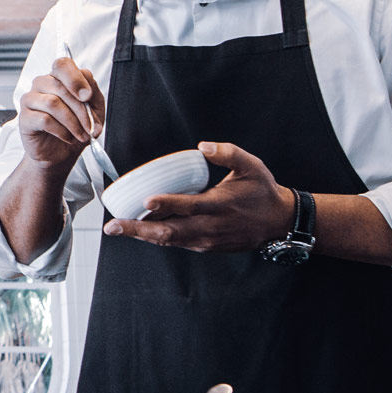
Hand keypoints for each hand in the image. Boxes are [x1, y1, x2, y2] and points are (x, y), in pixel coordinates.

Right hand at [16, 57, 104, 167]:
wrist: (61, 154)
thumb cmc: (76, 128)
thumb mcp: (94, 111)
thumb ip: (93, 93)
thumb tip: (87, 81)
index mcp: (58, 78)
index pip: (62, 65)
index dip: (75, 78)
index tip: (88, 96)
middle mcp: (42, 85)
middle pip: (60, 87)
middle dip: (81, 110)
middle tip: (90, 126)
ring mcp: (30, 100)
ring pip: (52, 103)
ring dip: (72, 122)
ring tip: (81, 135)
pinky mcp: (25, 118)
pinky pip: (44, 119)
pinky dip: (61, 131)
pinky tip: (67, 137)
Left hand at [103, 142, 294, 252]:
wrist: (278, 222)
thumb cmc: (262, 191)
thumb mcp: (252, 166)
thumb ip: (228, 153)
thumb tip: (202, 146)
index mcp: (220, 205)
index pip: (189, 206)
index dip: (167, 205)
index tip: (146, 201)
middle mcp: (210, 226)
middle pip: (170, 232)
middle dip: (139, 230)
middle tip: (113, 225)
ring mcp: (206, 240)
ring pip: (170, 240)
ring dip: (142, 236)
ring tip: (118, 228)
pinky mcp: (205, 246)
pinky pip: (177, 242)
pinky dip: (157, 237)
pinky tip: (140, 230)